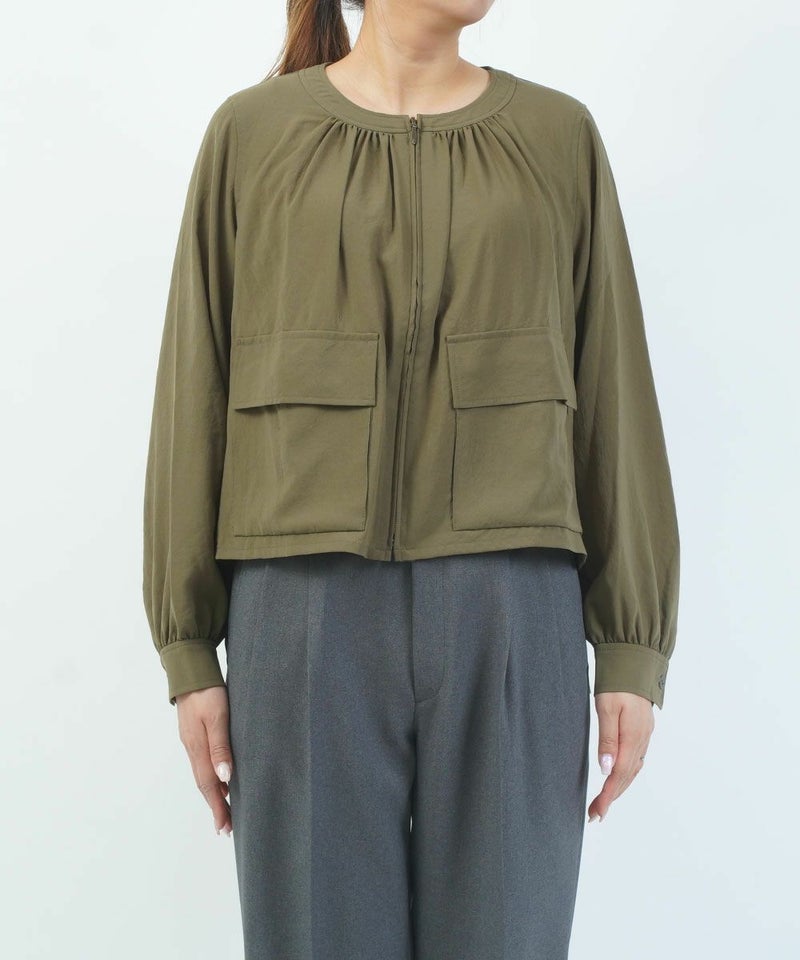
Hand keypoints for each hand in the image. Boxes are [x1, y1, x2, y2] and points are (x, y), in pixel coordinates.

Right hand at [175, 685, 233, 835]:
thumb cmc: (207, 691)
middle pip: (204, 784)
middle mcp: (193, 748)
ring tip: (226, 808)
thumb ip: (220, 747)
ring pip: (203, 774)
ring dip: (214, 793)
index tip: (225, 827)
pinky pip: (203, 762)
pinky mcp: (195, 733)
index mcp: (197, 747)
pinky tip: (222, 778)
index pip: (208, 785)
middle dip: (216, 806)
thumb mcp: (217, 717)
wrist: (191, 669)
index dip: (218, 807)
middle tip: (226, 827)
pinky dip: (212, 776)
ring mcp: (192, 740)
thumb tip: (225, 778)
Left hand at [587, 692, 654, 822]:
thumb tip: (606, 769)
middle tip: (595, 814)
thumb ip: (607, 738)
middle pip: (626, 777)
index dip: (607, 796)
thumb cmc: (618, 683)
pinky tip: (619, 777)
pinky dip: (626, 773)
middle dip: (611, 797)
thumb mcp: (607, 707)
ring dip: (618, 787)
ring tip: (604, 802)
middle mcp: (642, 740)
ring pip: (632, 770)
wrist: (635, 661)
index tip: (596, 813)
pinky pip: (636, 759)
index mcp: (633, 737)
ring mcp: (644, 736)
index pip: (619, 775)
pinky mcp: (642, 730)